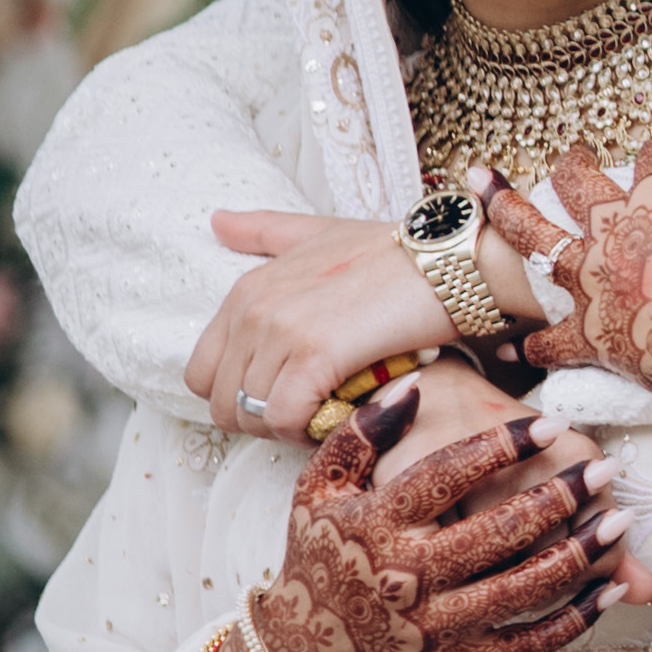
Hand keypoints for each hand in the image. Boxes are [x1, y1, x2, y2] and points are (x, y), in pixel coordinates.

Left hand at [194, 214, 452, 440]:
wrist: (448, 259)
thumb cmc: (393, 250)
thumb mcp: (319, 232)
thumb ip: (264, 231)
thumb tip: (216, 221)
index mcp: (246, 288)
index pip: (202, 372)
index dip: (240, 396)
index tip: (285, 395)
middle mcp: (253, 309)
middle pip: (224, 403)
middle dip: (263, 420)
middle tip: (311, 412)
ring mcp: (281, 330)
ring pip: (254, 416)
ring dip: (292, 428)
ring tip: (330, 413)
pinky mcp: (316, 354)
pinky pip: (287, 417)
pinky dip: (310, 431)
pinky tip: (341, 416)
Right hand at [233, 376, 628, 651]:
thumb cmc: (319, 560)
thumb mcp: (317, 490)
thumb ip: (361, 434)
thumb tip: (415, 385)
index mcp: (377, 526)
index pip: (448, 474)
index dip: (505, 446)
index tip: (553, 423)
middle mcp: (407, 578)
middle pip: (498, 531)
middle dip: (560, 496)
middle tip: (605, 468)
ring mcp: (434, 627)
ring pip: (523, 587)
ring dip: (581, 554)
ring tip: (620, 521)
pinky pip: (528, 644)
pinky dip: (577, 619)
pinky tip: (611, 589)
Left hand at [490, 129, 651, 463]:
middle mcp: (616, 228)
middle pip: (580, 182)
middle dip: (575, 164)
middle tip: (574, 159)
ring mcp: (594, 280)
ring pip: (536, 239)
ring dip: (510, 214)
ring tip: (490, 195)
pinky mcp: (588, 334)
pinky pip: (549, 341)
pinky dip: (533, 344)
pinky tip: (515, 347)